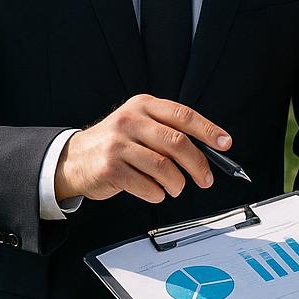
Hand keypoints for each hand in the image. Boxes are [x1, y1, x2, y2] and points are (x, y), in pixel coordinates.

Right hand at [54, 94, 231, 203]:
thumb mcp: (139, 126)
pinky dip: (157, 193)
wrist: (72, 159)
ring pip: (164, 167)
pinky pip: (147, 185)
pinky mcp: (110, 168)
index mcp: (143, 106)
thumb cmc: (116, 144)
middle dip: (198, 164)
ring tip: (176, 188)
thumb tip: (209, 150)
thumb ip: (168, 132)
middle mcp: (130, 120)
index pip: (183, 115)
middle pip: (177, 143)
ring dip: (177, 183)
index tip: (225, 144)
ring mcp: (118, 144)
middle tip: (206, 179)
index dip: (208, 130)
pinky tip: (156, 192)